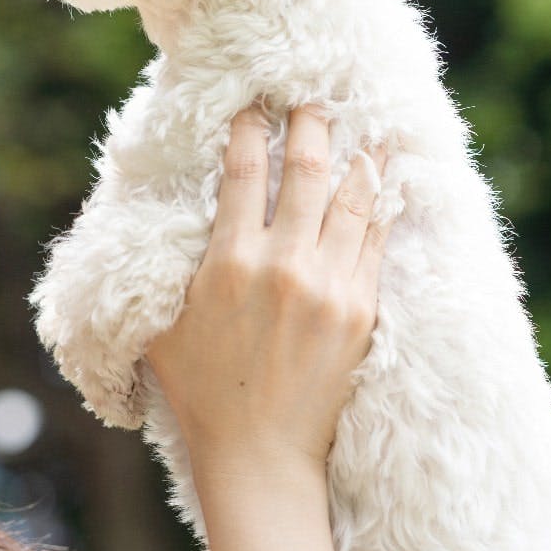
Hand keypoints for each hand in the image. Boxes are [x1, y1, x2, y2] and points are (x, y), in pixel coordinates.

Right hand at [145, 104, 392, 476]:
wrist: (259, 453)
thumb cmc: (201, 389)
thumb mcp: (164, 322)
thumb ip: (169, 265)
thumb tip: (165, 214)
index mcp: (228, 262)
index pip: (244, 171)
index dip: (250, 128)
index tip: (254, 104)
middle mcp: (282, 265)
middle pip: (305, 170)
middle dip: (310, 124)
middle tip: (313, 97)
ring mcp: (329, 287)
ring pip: (351, 199)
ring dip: (356, 155)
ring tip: (364, 125)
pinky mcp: (361, 311)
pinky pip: (376, 241)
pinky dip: (382, 205)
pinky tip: (386, 180)